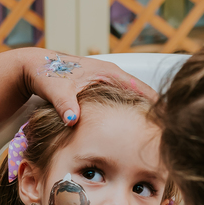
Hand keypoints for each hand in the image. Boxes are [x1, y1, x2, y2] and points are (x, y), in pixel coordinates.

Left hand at [22, 50, 157, 126]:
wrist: (34, 67)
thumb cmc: (47, 73)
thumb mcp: (56, 89)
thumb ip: (65, 104)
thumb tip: (73, 121)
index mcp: (109, 72)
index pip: (144, 89)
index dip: (158, 105)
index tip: (169, 124)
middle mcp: (112, 76)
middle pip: (143, 95)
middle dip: (153, 114)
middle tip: (165, 136)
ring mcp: (107, 82)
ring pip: (133, 100)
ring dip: (142, 115)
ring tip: (154, 137)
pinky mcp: (101, 90)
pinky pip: (122, 102)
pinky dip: (129, 114)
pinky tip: (131, 131)